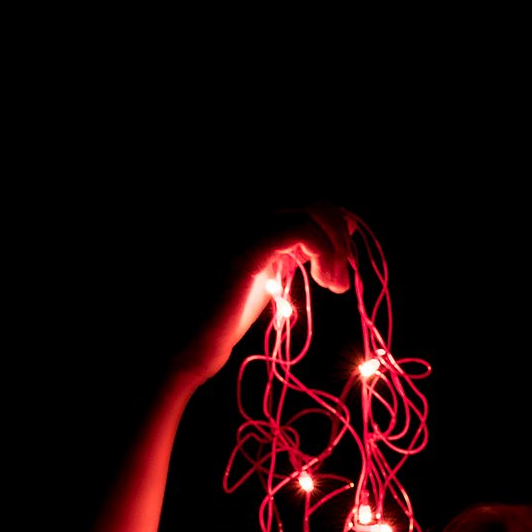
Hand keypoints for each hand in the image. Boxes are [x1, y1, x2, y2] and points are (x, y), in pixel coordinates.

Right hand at [170, 205, 352, 391]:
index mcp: (248, 207)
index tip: (343, 253)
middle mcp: (242, 204)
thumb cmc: (226, 311)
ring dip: (335, 241)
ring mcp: (240, 220)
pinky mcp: (245, 246)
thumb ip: (297, 246)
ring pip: (312, 202)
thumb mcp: (271, 270)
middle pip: (312, 190)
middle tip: (343, 271)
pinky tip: (323, 282)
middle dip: (338, 228)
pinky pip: (302, 230)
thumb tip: (339, 229)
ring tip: (335, 283)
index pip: (305, 190)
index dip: (332, 216)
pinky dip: (324, 253)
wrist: (188, 341)